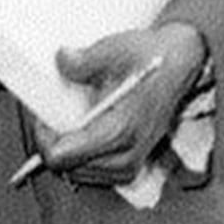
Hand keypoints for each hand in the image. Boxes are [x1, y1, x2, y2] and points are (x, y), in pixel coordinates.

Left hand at [30, 22, 205, 187]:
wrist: (180, 64)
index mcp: (119, 131)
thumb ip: (83, 60)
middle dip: (52, 143)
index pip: (61, 156)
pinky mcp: (130, 166)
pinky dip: (80, 157)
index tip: (42, 117)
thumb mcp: (114, 50)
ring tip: (67, 124)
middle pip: (65, 167)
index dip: (43, 137)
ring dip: (66, 151)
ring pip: (75, 173)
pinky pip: (91, 173)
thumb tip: (62, 61)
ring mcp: (129, 165)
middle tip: (50, 117)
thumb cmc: (151, 58)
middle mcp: (125, 154)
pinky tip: (81, 135)